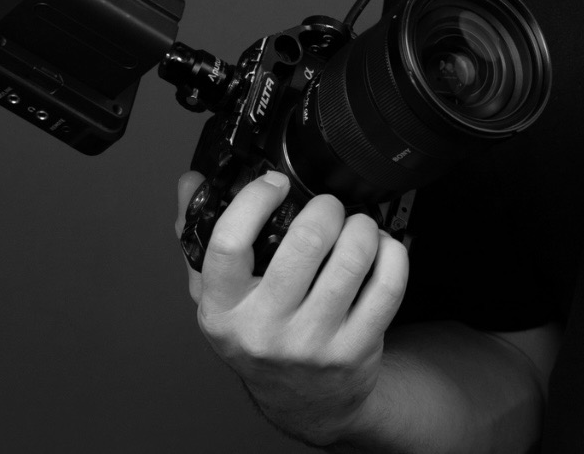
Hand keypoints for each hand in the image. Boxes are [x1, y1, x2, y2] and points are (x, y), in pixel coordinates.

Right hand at [175, 170, 409, 444]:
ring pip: (352, 257)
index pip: (230, 243)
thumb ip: (198, 236)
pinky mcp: (355, 349)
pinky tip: (381, 250)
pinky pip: (388, 282)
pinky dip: (392, 252)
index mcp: (222, 310)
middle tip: (328, 208)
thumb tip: (191, 182)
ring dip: (363, 226)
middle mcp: (264, 330)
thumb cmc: (260, 334)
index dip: (256, 200)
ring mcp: (312, 343)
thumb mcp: (218, 295)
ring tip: (357, 227)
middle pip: (306, 241)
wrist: (303, 400)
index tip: (276, 183)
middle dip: (326, 207)